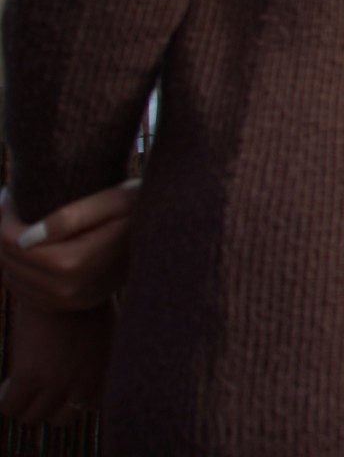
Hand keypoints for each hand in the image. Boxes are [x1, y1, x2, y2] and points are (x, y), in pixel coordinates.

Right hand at [0, 303, 112, 426]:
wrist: (66, 280)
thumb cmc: (83, 295)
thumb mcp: (102, 325)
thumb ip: (94, 347)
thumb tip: (82, 353)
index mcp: (102, 369)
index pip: (89, 406)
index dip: (71, 400)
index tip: (60, 389)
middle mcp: (81, 381)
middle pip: (60, 419)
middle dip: (47, 407)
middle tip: (35, 389)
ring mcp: (55, 381)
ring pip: (31, 418)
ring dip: (23, 405)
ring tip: (17, 387)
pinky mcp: (28, 374)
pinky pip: (9, 406)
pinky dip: (4, 401)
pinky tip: (4, 386)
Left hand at [1, 181, 138, 311]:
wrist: (169, 236)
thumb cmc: (139, 208)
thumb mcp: (112, 201)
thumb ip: (70, 217)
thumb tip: (26, 238)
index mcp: (76, 263)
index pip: (16, 244)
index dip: (4, 220)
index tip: (9, 197)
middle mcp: (69, 290)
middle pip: (11, 263)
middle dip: (2, 234)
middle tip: (11, 206)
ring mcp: (70, 302)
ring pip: (13, 279)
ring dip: (8, 252)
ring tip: (19, 223)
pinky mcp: (72, 304)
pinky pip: (26, 292)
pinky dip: (19, 270)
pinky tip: (32, 246)